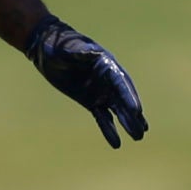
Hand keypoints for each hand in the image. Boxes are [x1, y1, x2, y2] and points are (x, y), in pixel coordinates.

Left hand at [27, 14, 147, 148]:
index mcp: (106, 64)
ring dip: (127, 123)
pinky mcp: (91, 101)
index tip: (137, 111)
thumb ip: (81, 52)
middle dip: (133, 114)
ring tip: (138, 137)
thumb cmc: (59, 46)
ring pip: (117, 110)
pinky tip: (117, 143)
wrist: (48, 49)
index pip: (121, 83)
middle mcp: (107, 79)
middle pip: (123, 99)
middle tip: (142, 130)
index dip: (129, 97)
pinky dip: (109, 129)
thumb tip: (93, 52)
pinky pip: (103, 117)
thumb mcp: (68, 49)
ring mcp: (100, 91)